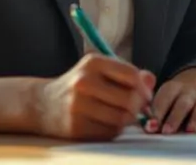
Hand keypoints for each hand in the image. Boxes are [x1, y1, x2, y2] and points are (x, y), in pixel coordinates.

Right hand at [33, 54, 155, 140]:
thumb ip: (127, 73)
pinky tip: (105, 122)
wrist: (43, 104)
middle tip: (136, 108)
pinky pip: (109, 132)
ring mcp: (79, 106)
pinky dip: (114, 129)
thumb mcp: (99, 70)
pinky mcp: (76, 128)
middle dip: (138, 106)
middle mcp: (84, 82)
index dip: (144, 88)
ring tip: (119, 114)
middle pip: (129, 100)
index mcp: (92, 62)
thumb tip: (151, 81)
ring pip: (122, 118)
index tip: (146, 95)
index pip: (131, 75)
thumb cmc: (79, 85)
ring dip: (127, 119)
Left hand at [148, 67, 195, 134]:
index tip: (151, 125)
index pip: (165, 97)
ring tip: (190, 130)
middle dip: (175, 117)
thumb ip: (155, 109)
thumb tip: (146, 124)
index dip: (157, 111)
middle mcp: (189, 92)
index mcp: (173, 88)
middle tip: (167, 131)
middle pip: (183, 103)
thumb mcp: (166, 96)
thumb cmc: (179, 95)